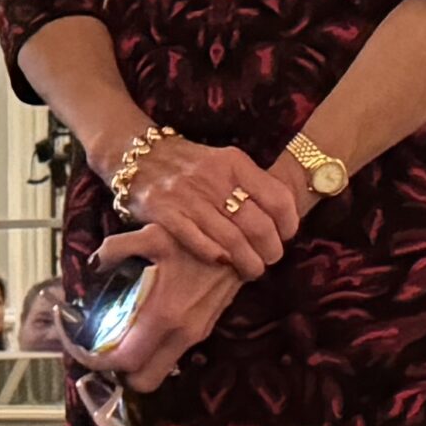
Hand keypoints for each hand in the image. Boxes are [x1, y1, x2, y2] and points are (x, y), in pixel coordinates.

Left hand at [65, 223, 241, 391]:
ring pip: (160, 370)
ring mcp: (196, 335)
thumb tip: (92, 264)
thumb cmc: (197, 236)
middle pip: (145, 381)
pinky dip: (153, 350)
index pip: (126, 361)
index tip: (82, 351)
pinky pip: (172, 354)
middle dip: (120, 373)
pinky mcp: (204, 330)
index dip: (99, 362)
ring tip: (117, 337)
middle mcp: (182, 333)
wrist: (244, 240)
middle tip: (101, 350)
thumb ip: (115, 249)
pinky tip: (141, 326)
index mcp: (164, 314)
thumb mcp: (151, 234)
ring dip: (137, 362)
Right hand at [119, 135, 300, 278]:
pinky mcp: (164, 214)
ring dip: (247, 262)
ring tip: (252, 270)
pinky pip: (198, 242)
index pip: (278, 199)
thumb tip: (281, 220)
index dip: (289, 224)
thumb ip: (250, 184)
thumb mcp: (222, 161)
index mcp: (234, 163)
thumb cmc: (188, 164)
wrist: (136, 155)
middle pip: (258, 226)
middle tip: (270, 259)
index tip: (286, 236)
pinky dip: (215, 256)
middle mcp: (213, 178)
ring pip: (232, 240)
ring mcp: (188, 197)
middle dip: (270, 250)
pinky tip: (223, 262)